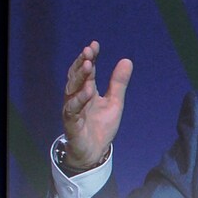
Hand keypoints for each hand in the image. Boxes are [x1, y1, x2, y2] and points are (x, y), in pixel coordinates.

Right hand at [61, 41, 132, 168]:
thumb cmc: (101, 126)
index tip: (95, 44)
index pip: (87, 70)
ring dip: (79, 77)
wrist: (95, 152)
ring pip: (71, 90)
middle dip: (82, 63)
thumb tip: (127, 60)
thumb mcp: (114, 102)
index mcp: (87, 90)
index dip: (90, 57)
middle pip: (76, 76)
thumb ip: (118, 83)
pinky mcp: (71, 123)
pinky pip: (72, 109)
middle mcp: (77, 97)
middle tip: (88, 51)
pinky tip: (88, 91)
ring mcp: (72, 109)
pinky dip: (79, 100)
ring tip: (88, 65)